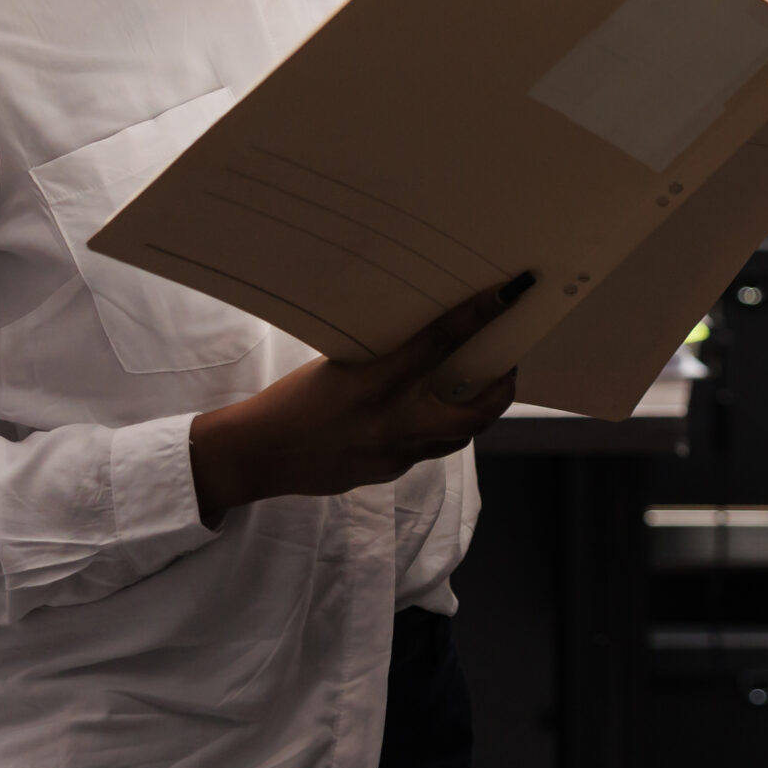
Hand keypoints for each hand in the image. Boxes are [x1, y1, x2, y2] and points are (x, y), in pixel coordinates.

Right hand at [187, 280, 525, 521]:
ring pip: (456, 437)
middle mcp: (393, 422)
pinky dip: (433, 429)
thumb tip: (425, 344)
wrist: (258, 455)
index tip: (509, 295)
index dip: (479, 316)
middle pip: (475, 414)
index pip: (440, 342)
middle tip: (510, 366)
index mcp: (377, 382)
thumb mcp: (337, 365)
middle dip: (502, 390)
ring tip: (478, 388)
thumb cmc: (291, 400)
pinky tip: (425, 414)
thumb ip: (384, 360)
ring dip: (473, 413)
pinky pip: (425, 450)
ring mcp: (394, 455)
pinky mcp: (387, 473)